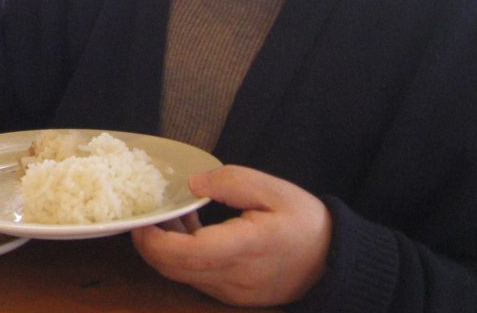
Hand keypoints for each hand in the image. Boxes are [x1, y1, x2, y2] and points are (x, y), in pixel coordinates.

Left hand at [131, 165, 331, 306]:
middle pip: (175, 269)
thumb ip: (230, 182)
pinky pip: (197, 277)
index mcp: (245, 248)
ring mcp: (233, 291)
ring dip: (165, 248)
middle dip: (149, 243)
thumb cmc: (305, 222)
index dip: (154, 239)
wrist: (335, 261)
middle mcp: (235, 277)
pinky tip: (188, 229)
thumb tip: (193, 185)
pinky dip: (183, 256)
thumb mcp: (273, 189)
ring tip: (166, 214)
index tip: (141, 218)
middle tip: (143, 214)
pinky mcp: (234, 295)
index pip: (187, 253)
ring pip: (183, 274)